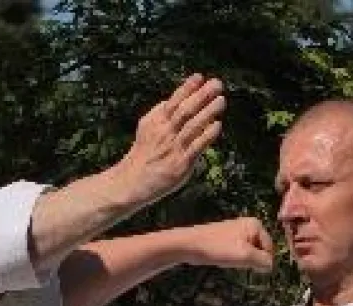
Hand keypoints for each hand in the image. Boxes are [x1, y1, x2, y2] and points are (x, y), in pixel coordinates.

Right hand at [113, 74, 225, 204]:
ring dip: (208, 112)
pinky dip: (207, 135)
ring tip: (221, 100)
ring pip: (192, 126)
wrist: (131, 181)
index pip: (173, 101)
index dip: (187, 88)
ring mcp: (173, 148)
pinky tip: (218, 125)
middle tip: (217, 84)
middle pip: (185, 110)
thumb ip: (161, 113)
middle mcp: (165, 133)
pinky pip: (196, 147)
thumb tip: (177, 97)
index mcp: (156, 121)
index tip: (199, 77)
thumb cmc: (144, 153)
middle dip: (202, 95)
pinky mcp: (181, 164)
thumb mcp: (147, 128)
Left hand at [180, 217, 274, 272]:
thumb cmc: (218, 248)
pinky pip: (236, 252)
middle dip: (250, 260)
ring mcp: (236, 230)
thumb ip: (263, 261)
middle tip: (236, 262)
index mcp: (255, 225)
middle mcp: (248, 224)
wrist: (190, 245)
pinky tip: (222, 258)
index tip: (249, 266)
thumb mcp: (245, 256)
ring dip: (240, 260)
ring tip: (228, 259)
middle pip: (259, 250)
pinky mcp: (226, 238)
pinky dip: (232, 258)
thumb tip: (271, 266)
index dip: (262, 261)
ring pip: (247, 253)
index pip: (269, 248)